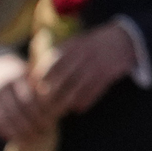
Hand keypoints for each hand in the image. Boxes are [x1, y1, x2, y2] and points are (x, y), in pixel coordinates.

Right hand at [0, 51, 60, 145]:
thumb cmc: (22, 73)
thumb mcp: (33, 74)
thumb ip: (43, 89)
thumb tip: (65, 109)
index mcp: (14, 75)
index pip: (29, 99)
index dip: (40, 114)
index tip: (51, 123)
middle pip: (17, 111)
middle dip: (31, 126)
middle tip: (43, 134)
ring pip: (4, 119)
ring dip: (19, 133)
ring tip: (31, 140)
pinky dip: (5, 133)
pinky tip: (16, 139)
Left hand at [33, 17, 149, 111]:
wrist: (120, 40)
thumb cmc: (89, 47)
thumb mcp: (72, 45)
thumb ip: (54, 59)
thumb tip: (31, 78)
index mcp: (72, 46)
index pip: (51, 64)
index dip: (42, 79)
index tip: (36, 89)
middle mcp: (83, 55)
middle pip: (62, 78)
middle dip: (52, 93)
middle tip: (46, 104)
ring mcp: (96, 65)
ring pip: (78, 88)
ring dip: (68, 101)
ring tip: (61, 110)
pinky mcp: (107, 75)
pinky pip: (93, 92)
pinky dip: (84, 102)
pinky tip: (78, 109)